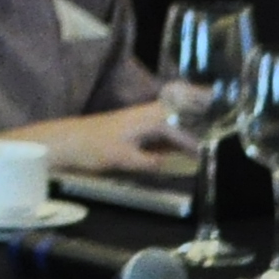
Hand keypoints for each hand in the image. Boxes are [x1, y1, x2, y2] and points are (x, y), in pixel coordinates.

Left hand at [31, 101, 201, 175]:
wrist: (65, 142)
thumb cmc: (92, 148)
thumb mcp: (123, 159)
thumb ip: (149, 162)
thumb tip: (171, 165)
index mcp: (145, 118)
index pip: (175, 129)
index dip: (190, 141)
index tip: (204, 153)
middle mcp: (143, 115)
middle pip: (174, 114)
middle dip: (193, 113)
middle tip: (213, 118)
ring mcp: (135, 121)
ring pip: (166, 121)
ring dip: (181, 127)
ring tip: (199, 138)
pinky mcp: (129, 130)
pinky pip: (156, 130)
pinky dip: (169, 136)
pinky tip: (174, 147)